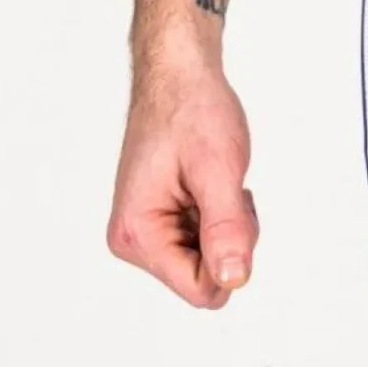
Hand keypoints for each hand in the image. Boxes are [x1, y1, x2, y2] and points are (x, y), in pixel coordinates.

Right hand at [108, 42, 257, 307]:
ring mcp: (146, 234)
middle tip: (223, 192)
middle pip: (206, 281)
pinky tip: (209, 187)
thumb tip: (233, 279)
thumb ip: (226, 230)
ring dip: (227, 229)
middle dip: (228, 242)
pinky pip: (207, 247)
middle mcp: (134, 241)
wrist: (178, 75)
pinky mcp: (161, 225)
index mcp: (137, 235)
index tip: (228, 209)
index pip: (201, 291)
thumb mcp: (217, 171)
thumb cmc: (190, 110)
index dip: (230, 258)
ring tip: (214, 184)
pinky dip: (221, 221)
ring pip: (211, 265)